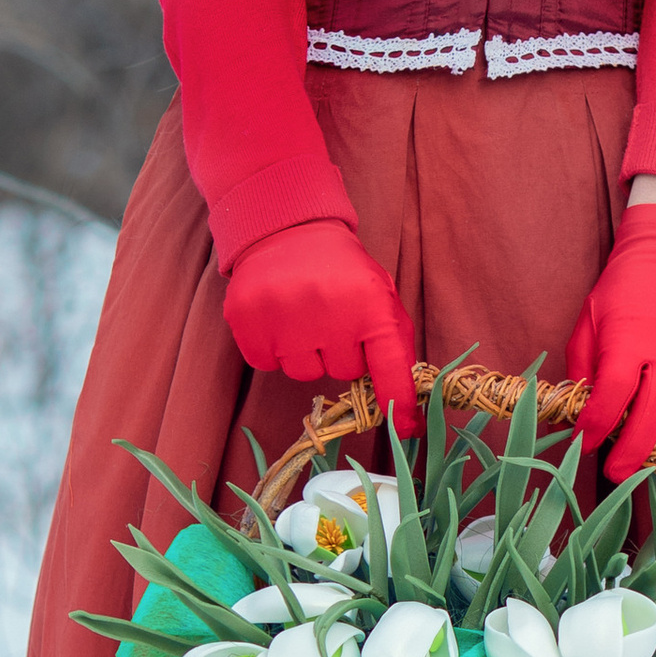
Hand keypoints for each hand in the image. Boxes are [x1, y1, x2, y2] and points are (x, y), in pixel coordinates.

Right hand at [223, 220, 417, 417]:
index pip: (391, 368)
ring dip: (305, 352)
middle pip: (343, 373)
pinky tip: (278, 317)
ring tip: (303, 315)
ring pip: (303, 373)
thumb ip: (393, 342)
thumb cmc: (341, 269)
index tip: (407, 428)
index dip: (399, 402)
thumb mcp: (378, 293)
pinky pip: (267, 364)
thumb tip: (403, 404)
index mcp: (371, 304)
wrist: (286, 228)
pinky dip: (273, 348)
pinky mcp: (248, 323)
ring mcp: (285, 320)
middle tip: (332, 318)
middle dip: (341, 352)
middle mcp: (330, 314)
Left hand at [562, 199, 655, 479]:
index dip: (596, 424)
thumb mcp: (588, 322)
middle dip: (631, 451)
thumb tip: (581, 411)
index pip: (613, 394)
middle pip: (652, 414)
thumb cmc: (620, 292)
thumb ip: (582, 367)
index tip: (583, 442)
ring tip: (640, 458)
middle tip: (616, 472)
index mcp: (629, 340)